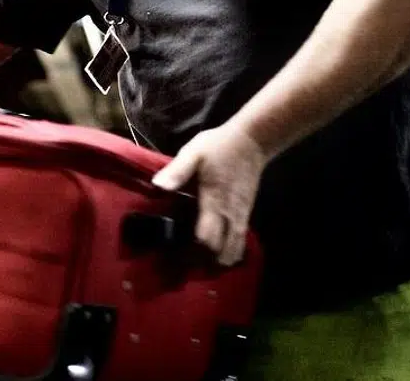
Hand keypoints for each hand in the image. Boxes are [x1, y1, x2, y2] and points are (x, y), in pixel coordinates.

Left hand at [150, 124, 266, 266]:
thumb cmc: (219, 147)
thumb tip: (158, 186)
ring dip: (215, 262)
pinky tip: (215, 256)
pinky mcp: (246, 216)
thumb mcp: (194, 152)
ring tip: (197, 264)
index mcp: (214, 202)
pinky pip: (240, 245)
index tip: (172, 259)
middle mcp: (229, 215)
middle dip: (201, 264)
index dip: (190, 254)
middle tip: (181, 266)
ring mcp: (240, 218)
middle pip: (219, 253)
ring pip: (232, 253)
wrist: (252, 142)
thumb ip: (178, 171)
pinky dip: (228, 255)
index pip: (205, 239)